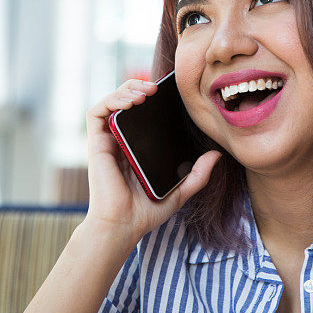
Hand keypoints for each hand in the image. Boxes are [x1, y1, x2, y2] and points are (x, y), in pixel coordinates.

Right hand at [84, 78, 221, 243]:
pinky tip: (131, 101)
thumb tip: (217, 155)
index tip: (169, 93)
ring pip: (112, 101)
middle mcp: (121, 140)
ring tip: (147, 91)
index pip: (142, 114)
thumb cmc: (146, 212)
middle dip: (139, 86)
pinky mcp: (96, 143)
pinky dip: (112, 99)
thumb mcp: (180, 191)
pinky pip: (97, 112)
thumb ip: (198, 174)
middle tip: (157, 87)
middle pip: (126, 101)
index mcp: (137, 147)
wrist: (123, 226)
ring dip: (127, 89)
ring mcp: (108, 141)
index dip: (151, 98)